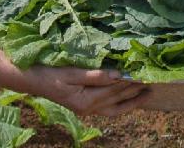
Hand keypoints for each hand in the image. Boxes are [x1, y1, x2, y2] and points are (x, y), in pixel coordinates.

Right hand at [27, 66, 148, 115]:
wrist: (31, 80)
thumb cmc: (49, 73)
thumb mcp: (71, 72)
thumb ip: (95, 75)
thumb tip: (118, 74)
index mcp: (86, 101)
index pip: (114, 90)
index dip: (130, 81)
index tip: (145, 72)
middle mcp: (89, 109)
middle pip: (117, 99)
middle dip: (135, 90)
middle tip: (153, 81)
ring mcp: (87, 110)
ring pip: (115, 108)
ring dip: (131, 101)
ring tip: (147, 93)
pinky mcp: (85, 106)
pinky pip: (107, 108)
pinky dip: (120, 104)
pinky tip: (128, 98)